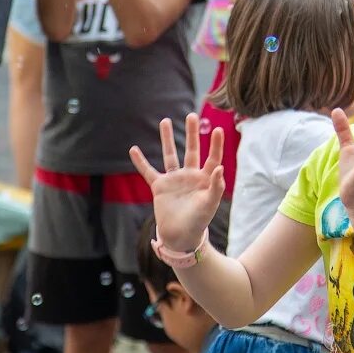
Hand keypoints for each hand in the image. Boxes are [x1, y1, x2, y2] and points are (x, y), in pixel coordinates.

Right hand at [129, 114, 225, 251]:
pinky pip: (148, 171)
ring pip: (170, 155)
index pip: (212, 158)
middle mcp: (190, 176)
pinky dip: (140, 161)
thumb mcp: (210, 204)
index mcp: (205, 179)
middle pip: (191, 150)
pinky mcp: (159, 187)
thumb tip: (220, 167)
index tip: (217, 129)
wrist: (181, 237)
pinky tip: (133, 149)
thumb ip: (216, 186)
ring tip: (165, 120)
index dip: (215, 144)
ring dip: (167, 139)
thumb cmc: (199, 222)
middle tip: (192, 115)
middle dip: (191, 133)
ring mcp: (174, 180)